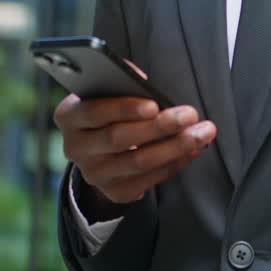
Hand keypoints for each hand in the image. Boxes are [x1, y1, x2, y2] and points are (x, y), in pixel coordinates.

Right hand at [54, 92, 216, 210]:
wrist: (96, 147)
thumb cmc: (107, 107)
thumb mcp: (104, 91)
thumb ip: (119, 82)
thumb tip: (141, 79)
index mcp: (69, 116)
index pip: (94, 112)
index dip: (124, 108)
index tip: (154, 104)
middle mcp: (76, 148)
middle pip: (119, 139)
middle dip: (159, 126)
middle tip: (190, 114)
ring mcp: (94, 173)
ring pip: (138, 162)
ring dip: (175, 146)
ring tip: (202, 133)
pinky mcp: (114, 191)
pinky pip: (148, 179)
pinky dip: (175, 163)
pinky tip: (194, 149)